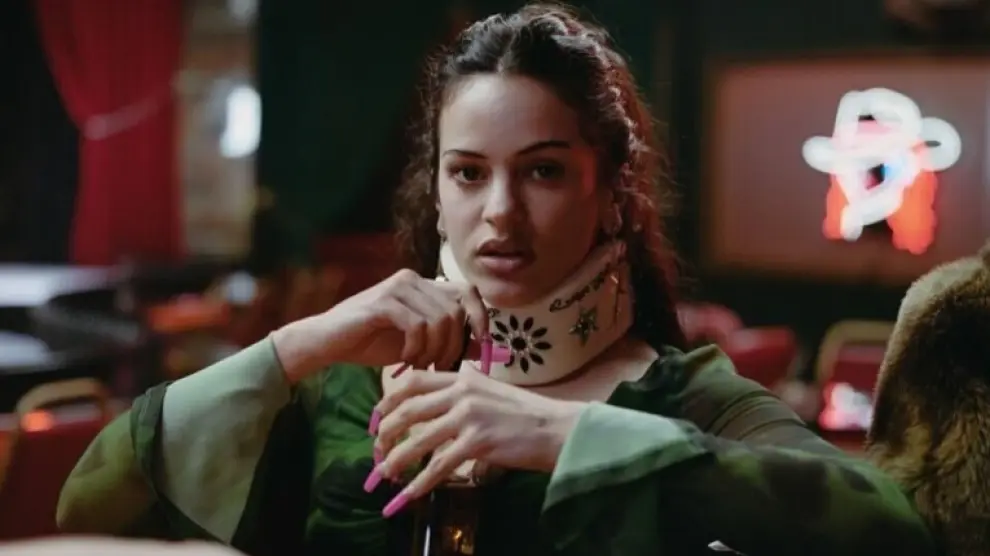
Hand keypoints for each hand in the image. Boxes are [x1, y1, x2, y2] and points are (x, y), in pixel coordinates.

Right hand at [272, 269, 488, 381]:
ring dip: (435, 349)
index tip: (483, 344)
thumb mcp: (418, 344)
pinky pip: (418, 326)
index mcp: (423, 284)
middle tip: (440, 365)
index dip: (480, 316)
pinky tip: (406, 359)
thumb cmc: (370, 342)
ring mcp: (397, 287)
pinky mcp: (384, 302)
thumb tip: (486, 347)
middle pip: (456, 310)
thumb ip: (450, 341)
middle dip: (455, 344)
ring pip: (440, 319)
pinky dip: (417, 348)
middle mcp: (413, 279)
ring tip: (420, 364)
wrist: (328, 343)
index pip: (468, 291)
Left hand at [365, 367, 585, 516]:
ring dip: (397, 460)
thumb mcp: (491, 391)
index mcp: (464, 377)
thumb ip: (464, 392)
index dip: (389, 400)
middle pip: (409, 409)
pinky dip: (421, 482)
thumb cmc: (526, 415)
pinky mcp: (479, 441)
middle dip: (386, 433)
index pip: (414, 382)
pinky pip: (440, 464)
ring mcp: (470, 415)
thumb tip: (436, 407)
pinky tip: (410, 494)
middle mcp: (463, 391)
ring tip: (385, 476)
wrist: (557, 428)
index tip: (376, 420)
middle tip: (376, 453)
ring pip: (419, 439)